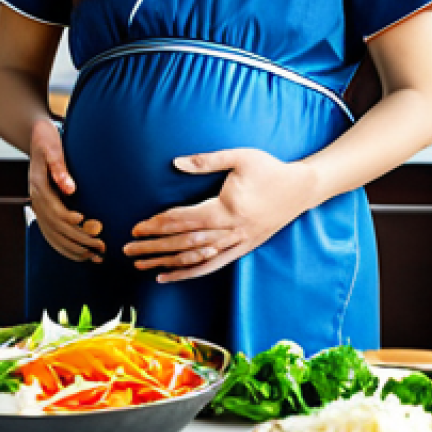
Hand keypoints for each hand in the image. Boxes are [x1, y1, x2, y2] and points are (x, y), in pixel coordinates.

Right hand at [28, 118, 104, 262]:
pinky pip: (52, 235)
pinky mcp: (44, 210)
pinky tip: (81, 253)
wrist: (35, 137)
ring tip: (95, 257)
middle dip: (80, 240)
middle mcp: (37, 200)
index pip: (56, 212)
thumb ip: (60, 168)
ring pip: (54, 236)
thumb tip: (70, 189)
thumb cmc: (48, 140)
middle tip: (102, 246)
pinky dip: (66, 246)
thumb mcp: (53, 148)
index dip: (72, 221)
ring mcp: (39, 207)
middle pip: (57, 228)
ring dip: (74, 249)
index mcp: (39, 188)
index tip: (91, 225)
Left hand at [122, 148, 317, 282]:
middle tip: (128, 250)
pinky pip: (213, 265)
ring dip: (168, 262)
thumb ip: (207, 160)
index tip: (137, 228)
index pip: (186, 220)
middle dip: (155, 247)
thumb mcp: (240, 156)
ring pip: (197, 258)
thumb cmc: (269, 168)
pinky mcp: (244, 248)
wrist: (302, 188)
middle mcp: (232, 230)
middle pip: (186, 242)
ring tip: (142, 266)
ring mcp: (239, 242)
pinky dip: (190, 272)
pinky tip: (169, 275)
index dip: (159, 224)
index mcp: (228, 208)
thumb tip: (175, 162)